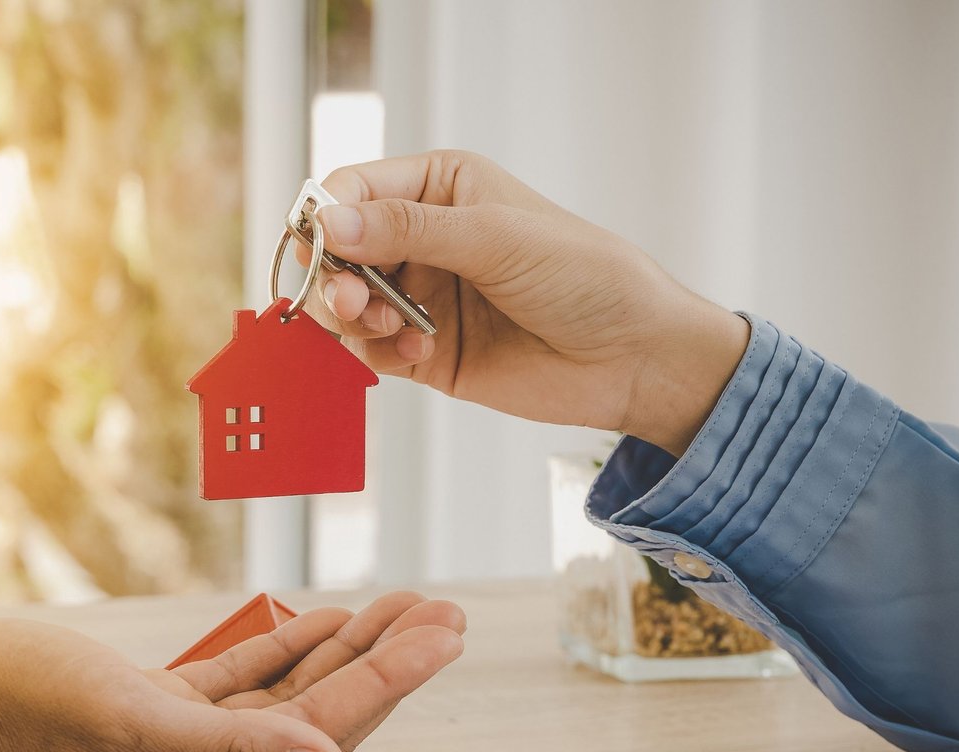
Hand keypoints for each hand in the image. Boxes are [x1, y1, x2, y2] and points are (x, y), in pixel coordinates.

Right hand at [0, 591, 465, 751]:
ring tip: (404, 610)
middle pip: (321, 714)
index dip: (389, 677)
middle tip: (445, 616)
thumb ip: (233, 749)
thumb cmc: (17, 709)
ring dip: (348, 648)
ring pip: (289, 692)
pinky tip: (323, 620)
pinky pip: (244, 678)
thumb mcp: (130, 725)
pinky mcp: (158, 708)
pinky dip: (288, 647)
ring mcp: (181, 740)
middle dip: (388, 661)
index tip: (442, 633)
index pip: (323, 732)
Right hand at [304, 150, 749, 454]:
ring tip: (386, 326)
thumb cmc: (587, 277)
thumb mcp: (497, 238)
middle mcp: (423, 237)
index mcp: (440, 187)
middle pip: (336, 250)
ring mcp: (420, 295)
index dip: (327, 216)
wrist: (633, 357)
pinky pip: (368, 350)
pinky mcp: (422, 351)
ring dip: (350, 317)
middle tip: (349, 301)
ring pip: (343, 303)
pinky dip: (377, 352)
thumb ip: (410, 230)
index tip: (325, 246)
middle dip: (331, 275)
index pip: (354, 189)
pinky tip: (417, 351)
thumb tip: (332, 221)